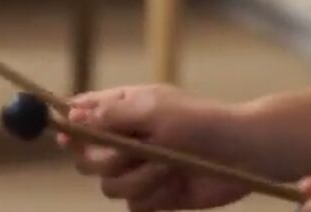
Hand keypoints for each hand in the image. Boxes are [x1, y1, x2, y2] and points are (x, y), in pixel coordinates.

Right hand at [60, 85, 254, 210]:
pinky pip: (133, 205)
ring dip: (138, 179)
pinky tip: (175, 184)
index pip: (82, 116)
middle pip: (87, 159)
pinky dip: (152, 197)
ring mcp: (140, 168)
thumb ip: (111, 115)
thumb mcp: (154, 110)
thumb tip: (72, 115)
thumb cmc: (202, 122)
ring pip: (109, 186)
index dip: (71, 127)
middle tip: (138, 152)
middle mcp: (128, 139)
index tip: (67, 137)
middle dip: (109, 160)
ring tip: (168, 167)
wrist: (244, 154)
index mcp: (126, 109)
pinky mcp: (155, 196)